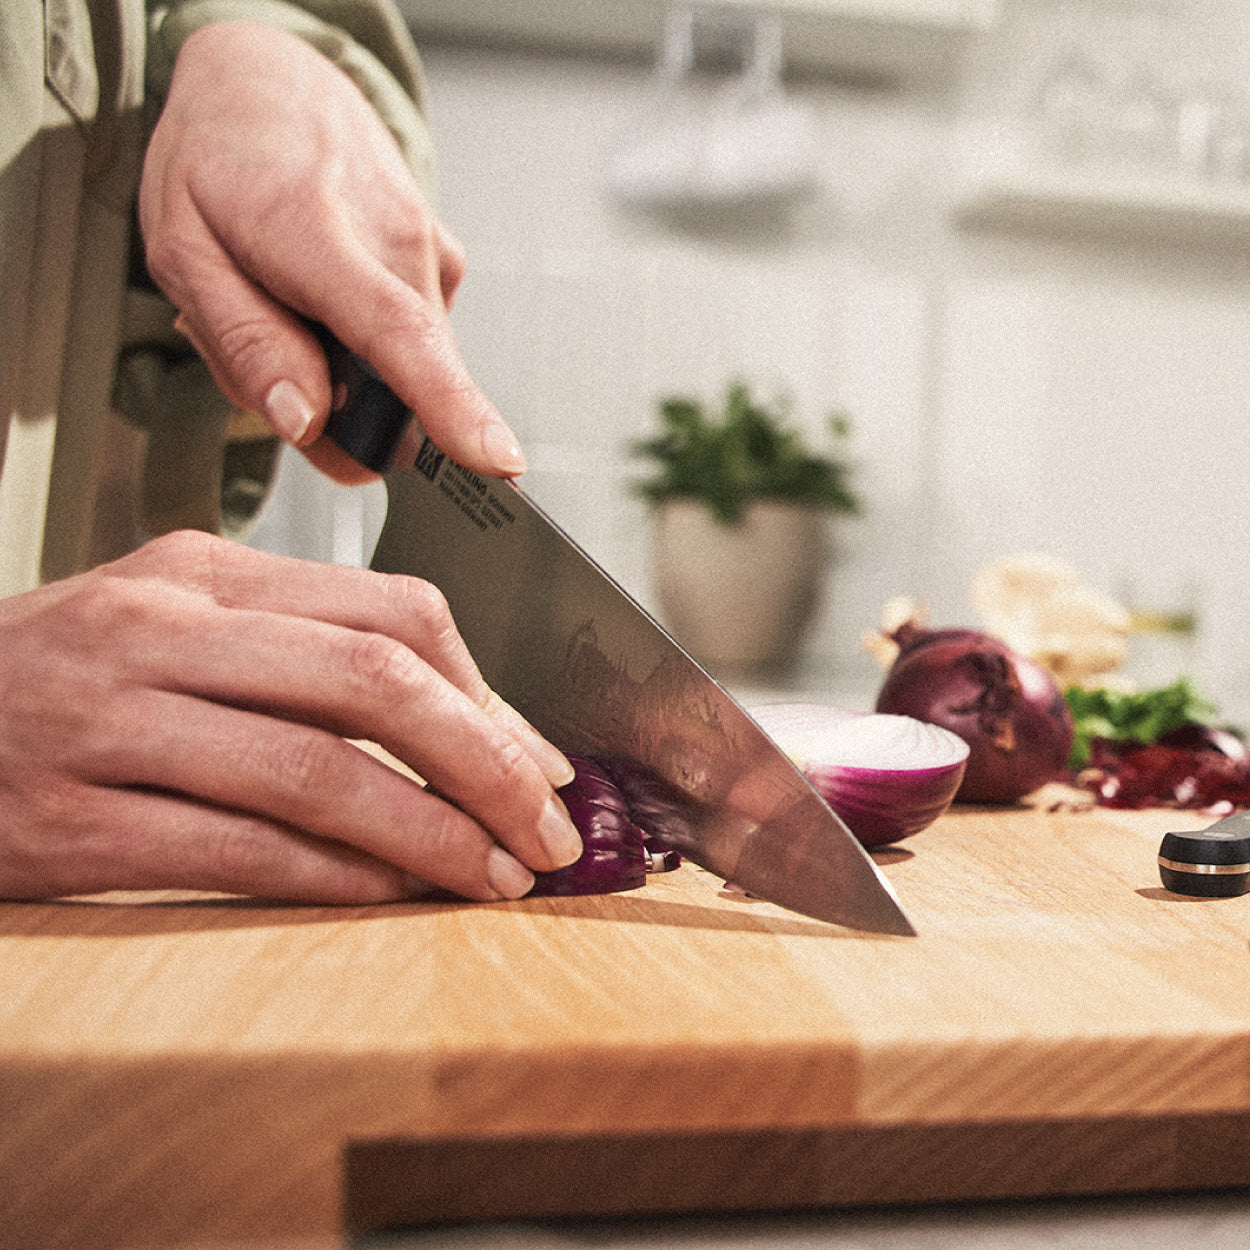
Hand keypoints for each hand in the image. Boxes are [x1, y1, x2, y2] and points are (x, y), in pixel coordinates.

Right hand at [0, 532, 579, 902]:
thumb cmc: (61, 681)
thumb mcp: (181, 627)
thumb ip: (311, 658)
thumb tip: (469, 724)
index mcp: (204, 573)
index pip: (392, 610)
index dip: (489, 692)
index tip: (541, 758)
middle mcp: (160, 629)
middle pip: (374, 682)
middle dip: (486, 763)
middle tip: (547, 829)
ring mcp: (108, 722)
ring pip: (316, 773)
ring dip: (428, 834)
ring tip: (493, 876)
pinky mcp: (72, 823)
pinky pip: (237, 850)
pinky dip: (334, 879)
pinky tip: (392, 897)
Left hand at [139, 21, 523, 482]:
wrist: (270, 81)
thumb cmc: (217, 164)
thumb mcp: (184, 255)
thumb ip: (245, 344)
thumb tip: (305, 421)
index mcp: (319, 236)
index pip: (400, 336)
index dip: (451, 408)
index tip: (496, 460)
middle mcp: (393, 240)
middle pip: (401, 386)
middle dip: (339, 413)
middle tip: (270, 363)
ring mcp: (428, 250)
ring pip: (402, 372)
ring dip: (345, 374)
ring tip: (289, 309)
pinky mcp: (443, 263)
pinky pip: (412, 344)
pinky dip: (367, 347)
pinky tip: (326, 300)